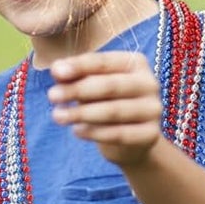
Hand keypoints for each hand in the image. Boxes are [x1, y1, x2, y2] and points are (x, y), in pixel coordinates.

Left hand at [48, 50, 161, 167]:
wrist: (129, 140)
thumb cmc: (104, 103)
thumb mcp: (88, 86)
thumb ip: (73, 76)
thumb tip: (57, 70)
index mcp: (135, 63)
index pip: (104, 62)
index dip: (79, 66)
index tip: (55, 72)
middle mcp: (149, 84)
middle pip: (110, 85)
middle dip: (78, 90)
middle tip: (52, 96)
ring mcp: (152, 110)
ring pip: (114, 111)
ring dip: (81, 113)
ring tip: (58, 116)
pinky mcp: (150, 134)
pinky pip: (119, 134)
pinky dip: (94, 132)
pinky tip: (76, 131)